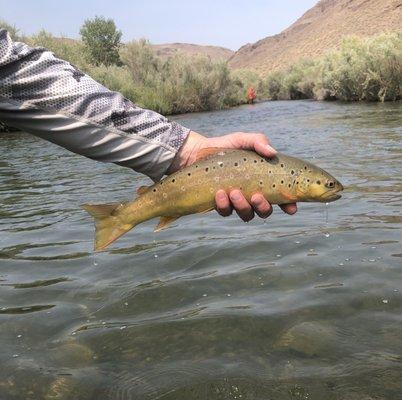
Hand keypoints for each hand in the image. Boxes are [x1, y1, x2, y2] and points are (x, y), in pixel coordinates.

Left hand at [168, 131, 296, 220]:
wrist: (197, 153)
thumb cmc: (225, 147)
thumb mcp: (243, 140)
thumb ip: (258, 142)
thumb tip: (272, 152)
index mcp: (263, 181)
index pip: (281, 197)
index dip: (288, 205)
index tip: (291, 208)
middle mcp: (252, 195)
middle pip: (264, 211)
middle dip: (263, 207)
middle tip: (257, 196)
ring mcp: (236, 202)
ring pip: (246, 215)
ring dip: (242, 207)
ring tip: (233, 193)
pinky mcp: (220, 205)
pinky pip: (226, 212)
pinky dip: (224, 205)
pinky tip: (220, 193)